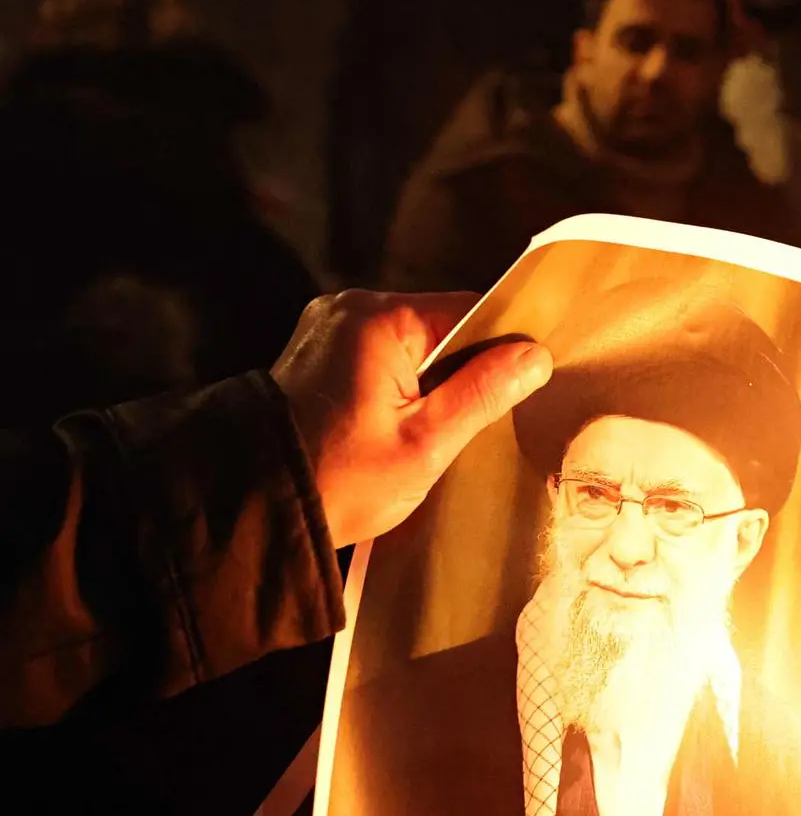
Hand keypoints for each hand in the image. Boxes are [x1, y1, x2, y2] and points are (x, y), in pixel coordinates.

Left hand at [272, 290, 552, 548]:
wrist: (251, 506)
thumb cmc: (340, 479)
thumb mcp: (426, 444)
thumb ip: (483, 393)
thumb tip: (534, 355)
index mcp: (379, 319)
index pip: (471, 310)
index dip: (502, 349)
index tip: (516, 391)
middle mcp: (350, 309)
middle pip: (442, 326)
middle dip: (465, 372)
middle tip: (471, 423)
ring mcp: (329, 328)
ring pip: (415, 345)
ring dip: (434, 383)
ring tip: (432, 430)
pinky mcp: (318, 352)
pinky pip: (383, 357)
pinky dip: (403, 386)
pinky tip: (401, 425)